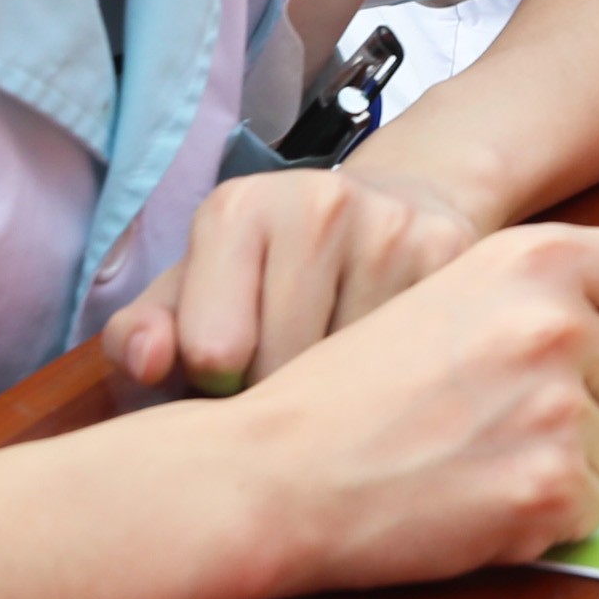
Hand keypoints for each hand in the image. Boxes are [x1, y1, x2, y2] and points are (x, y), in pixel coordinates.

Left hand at [100, 162, 485, 394]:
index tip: (231, 372)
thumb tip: (146, 361)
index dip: (216, 388)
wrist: (391, 208)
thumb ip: (143, 334)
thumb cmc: (270, 272)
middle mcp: (317, 201)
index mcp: (236, 209)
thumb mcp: (194, 294)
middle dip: (280, 395)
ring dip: (343, 396)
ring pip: (354, 373)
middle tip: (289, 372)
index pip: (213, 354)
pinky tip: (388, 355)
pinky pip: (415, 363)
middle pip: (286, 366)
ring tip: (339, 364)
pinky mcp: (455, 253)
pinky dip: (397, 380)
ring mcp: (393, 225)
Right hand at [213, 223, 598, 587]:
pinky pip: (588, 510)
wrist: (273, 473)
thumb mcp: (456, 301)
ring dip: (554, 459)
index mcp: (534, 257)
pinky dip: (538, 517)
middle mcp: (558, 323)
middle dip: (577, 396)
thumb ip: (579, 302)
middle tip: (478, 407)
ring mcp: (558, 410)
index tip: (588, 337)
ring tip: (463, 454)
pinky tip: (468, 499)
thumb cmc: (354, 385)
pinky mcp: (549, 491)